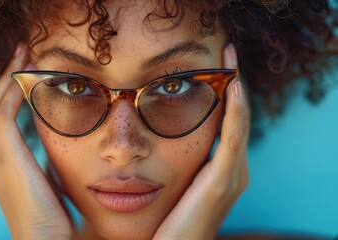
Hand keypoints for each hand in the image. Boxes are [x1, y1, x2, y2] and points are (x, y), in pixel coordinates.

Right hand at [0, 45, 72, 239]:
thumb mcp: (49, 181)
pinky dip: (11, 92)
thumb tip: (59, 144)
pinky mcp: (6, 159)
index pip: (3, 118)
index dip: (12, 92)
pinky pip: (3, 114)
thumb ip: (47, 161)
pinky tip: (27, 76)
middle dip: (7, 77)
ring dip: (8, 77)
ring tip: (24, 53)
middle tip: (24, 52)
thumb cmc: (53, 217)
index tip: (29, 71)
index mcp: (4, 163)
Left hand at [153, 43, 249, 239]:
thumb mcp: (175, 186)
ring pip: (239, 123)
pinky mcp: (221, 182)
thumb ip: (176, 164)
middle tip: (226, 54)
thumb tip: (152, 137)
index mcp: (221, 172)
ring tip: (230, 60)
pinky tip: (232, 87)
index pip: (228, 124)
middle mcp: (233, 172)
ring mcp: (230, 177)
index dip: (226, 95)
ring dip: (237, 89)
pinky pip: (233, 139)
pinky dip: (235, 112)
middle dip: (234, 84)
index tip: (217, 67)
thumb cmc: (168, 223)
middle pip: (237, 119)